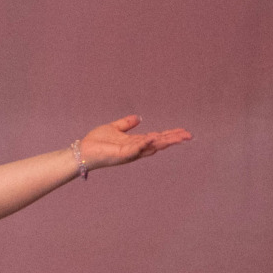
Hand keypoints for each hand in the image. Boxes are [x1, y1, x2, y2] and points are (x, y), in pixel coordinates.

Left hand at [77, 115, 191, 169]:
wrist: (82, 151)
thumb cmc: (96, 142)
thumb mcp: (114, 128)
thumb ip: (126, 124)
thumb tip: (138, 117)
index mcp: (135, 143)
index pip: (156, 138)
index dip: (170, 135)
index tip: (184, 131)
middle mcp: (135, 149)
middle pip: (159, 143)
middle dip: (174, 139)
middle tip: (189, 135)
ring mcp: (130, 153)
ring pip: (152, 147)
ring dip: (166, 142)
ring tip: (180, 137)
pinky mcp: (121, 154)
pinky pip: (135, 149)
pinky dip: (144, 143)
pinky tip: (154, 138)